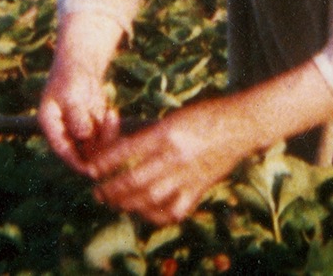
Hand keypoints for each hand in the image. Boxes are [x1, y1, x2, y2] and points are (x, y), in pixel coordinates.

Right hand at [38, 61, 119, 176]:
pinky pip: (104, 138)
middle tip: (109, 130)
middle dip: (98, 148)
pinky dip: (111, 129)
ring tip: (110, 113)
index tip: (92, 171)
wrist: (80, 67)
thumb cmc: (71, 76)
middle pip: (81, 153)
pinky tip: (111, 112)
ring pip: (96, 147)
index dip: (76, 163)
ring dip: (106, 136)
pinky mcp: (92, 129)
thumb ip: (76, 115)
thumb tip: (83, 135)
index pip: (62, 150)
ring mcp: (78, 133)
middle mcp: (63, 133)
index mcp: (49, 125)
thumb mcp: (72, 93)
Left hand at [86, 101, 245, 225]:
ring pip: (150, 199)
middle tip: (97, 193)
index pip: (126, 151)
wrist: (241, 125)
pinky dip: (156, 215)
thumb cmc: (204, 116)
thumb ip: (148, 136)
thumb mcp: (172, 118)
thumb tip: (119, 151)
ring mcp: (188, 175)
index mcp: (166, 133)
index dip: (105, 163)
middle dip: (111, 190)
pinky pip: (174, 210)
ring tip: (114, 204)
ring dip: (127, 205)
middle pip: (134, 180)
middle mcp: (175, 156)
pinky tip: (145, 213)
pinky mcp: (200, 189)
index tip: (91, 170)